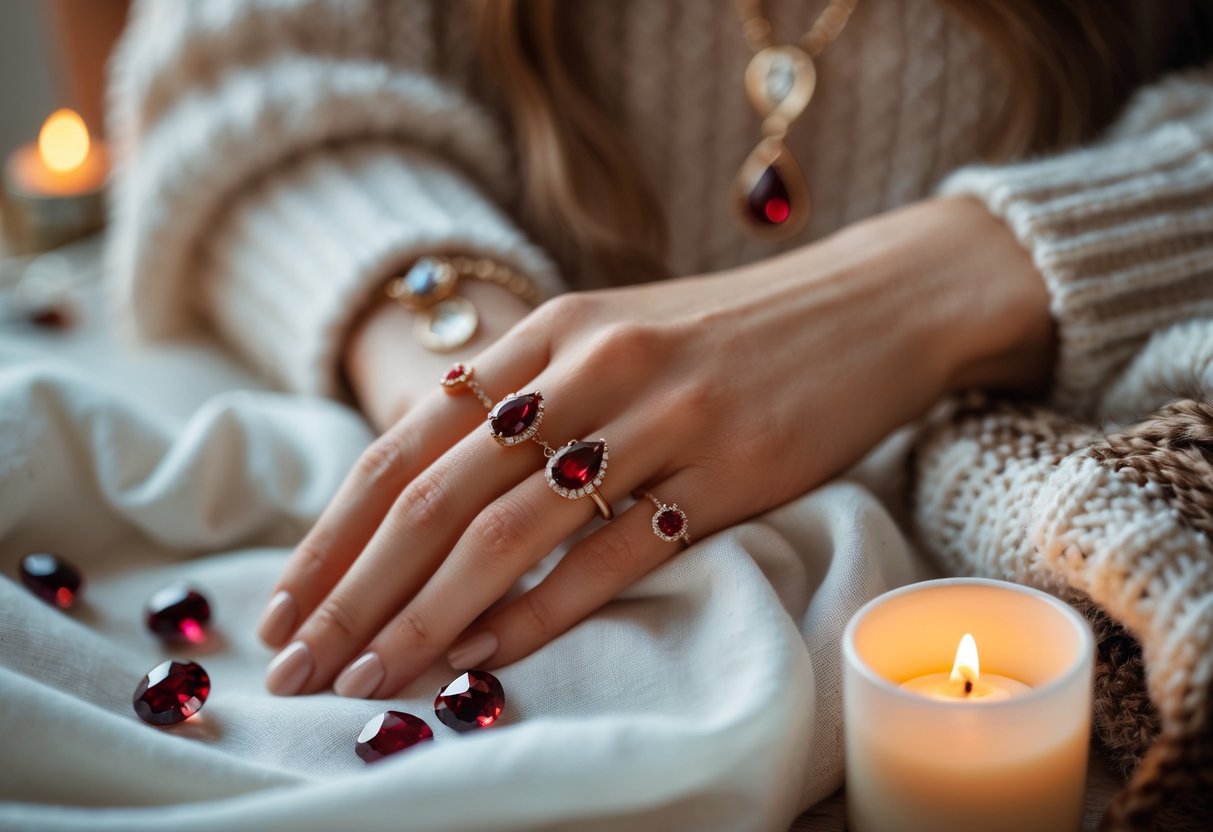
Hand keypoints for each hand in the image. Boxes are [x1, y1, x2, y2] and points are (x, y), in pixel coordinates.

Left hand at [257, 195, 1053, 697]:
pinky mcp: (729, 472)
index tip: (284, 605)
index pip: (405, 444)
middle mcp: (589, 368)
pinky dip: (541, 614)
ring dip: (426, 618)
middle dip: (354, 593)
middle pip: (437, 496)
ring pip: (511, 533)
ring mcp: (661, 419)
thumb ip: (522, 395)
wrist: (869, 305)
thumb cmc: (727, 333)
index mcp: (548, 332)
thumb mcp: (611, 335)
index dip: (333, 531)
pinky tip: (489, 657)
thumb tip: (423, 486)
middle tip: (298, 668)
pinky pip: (614, 557)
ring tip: (370, 681)